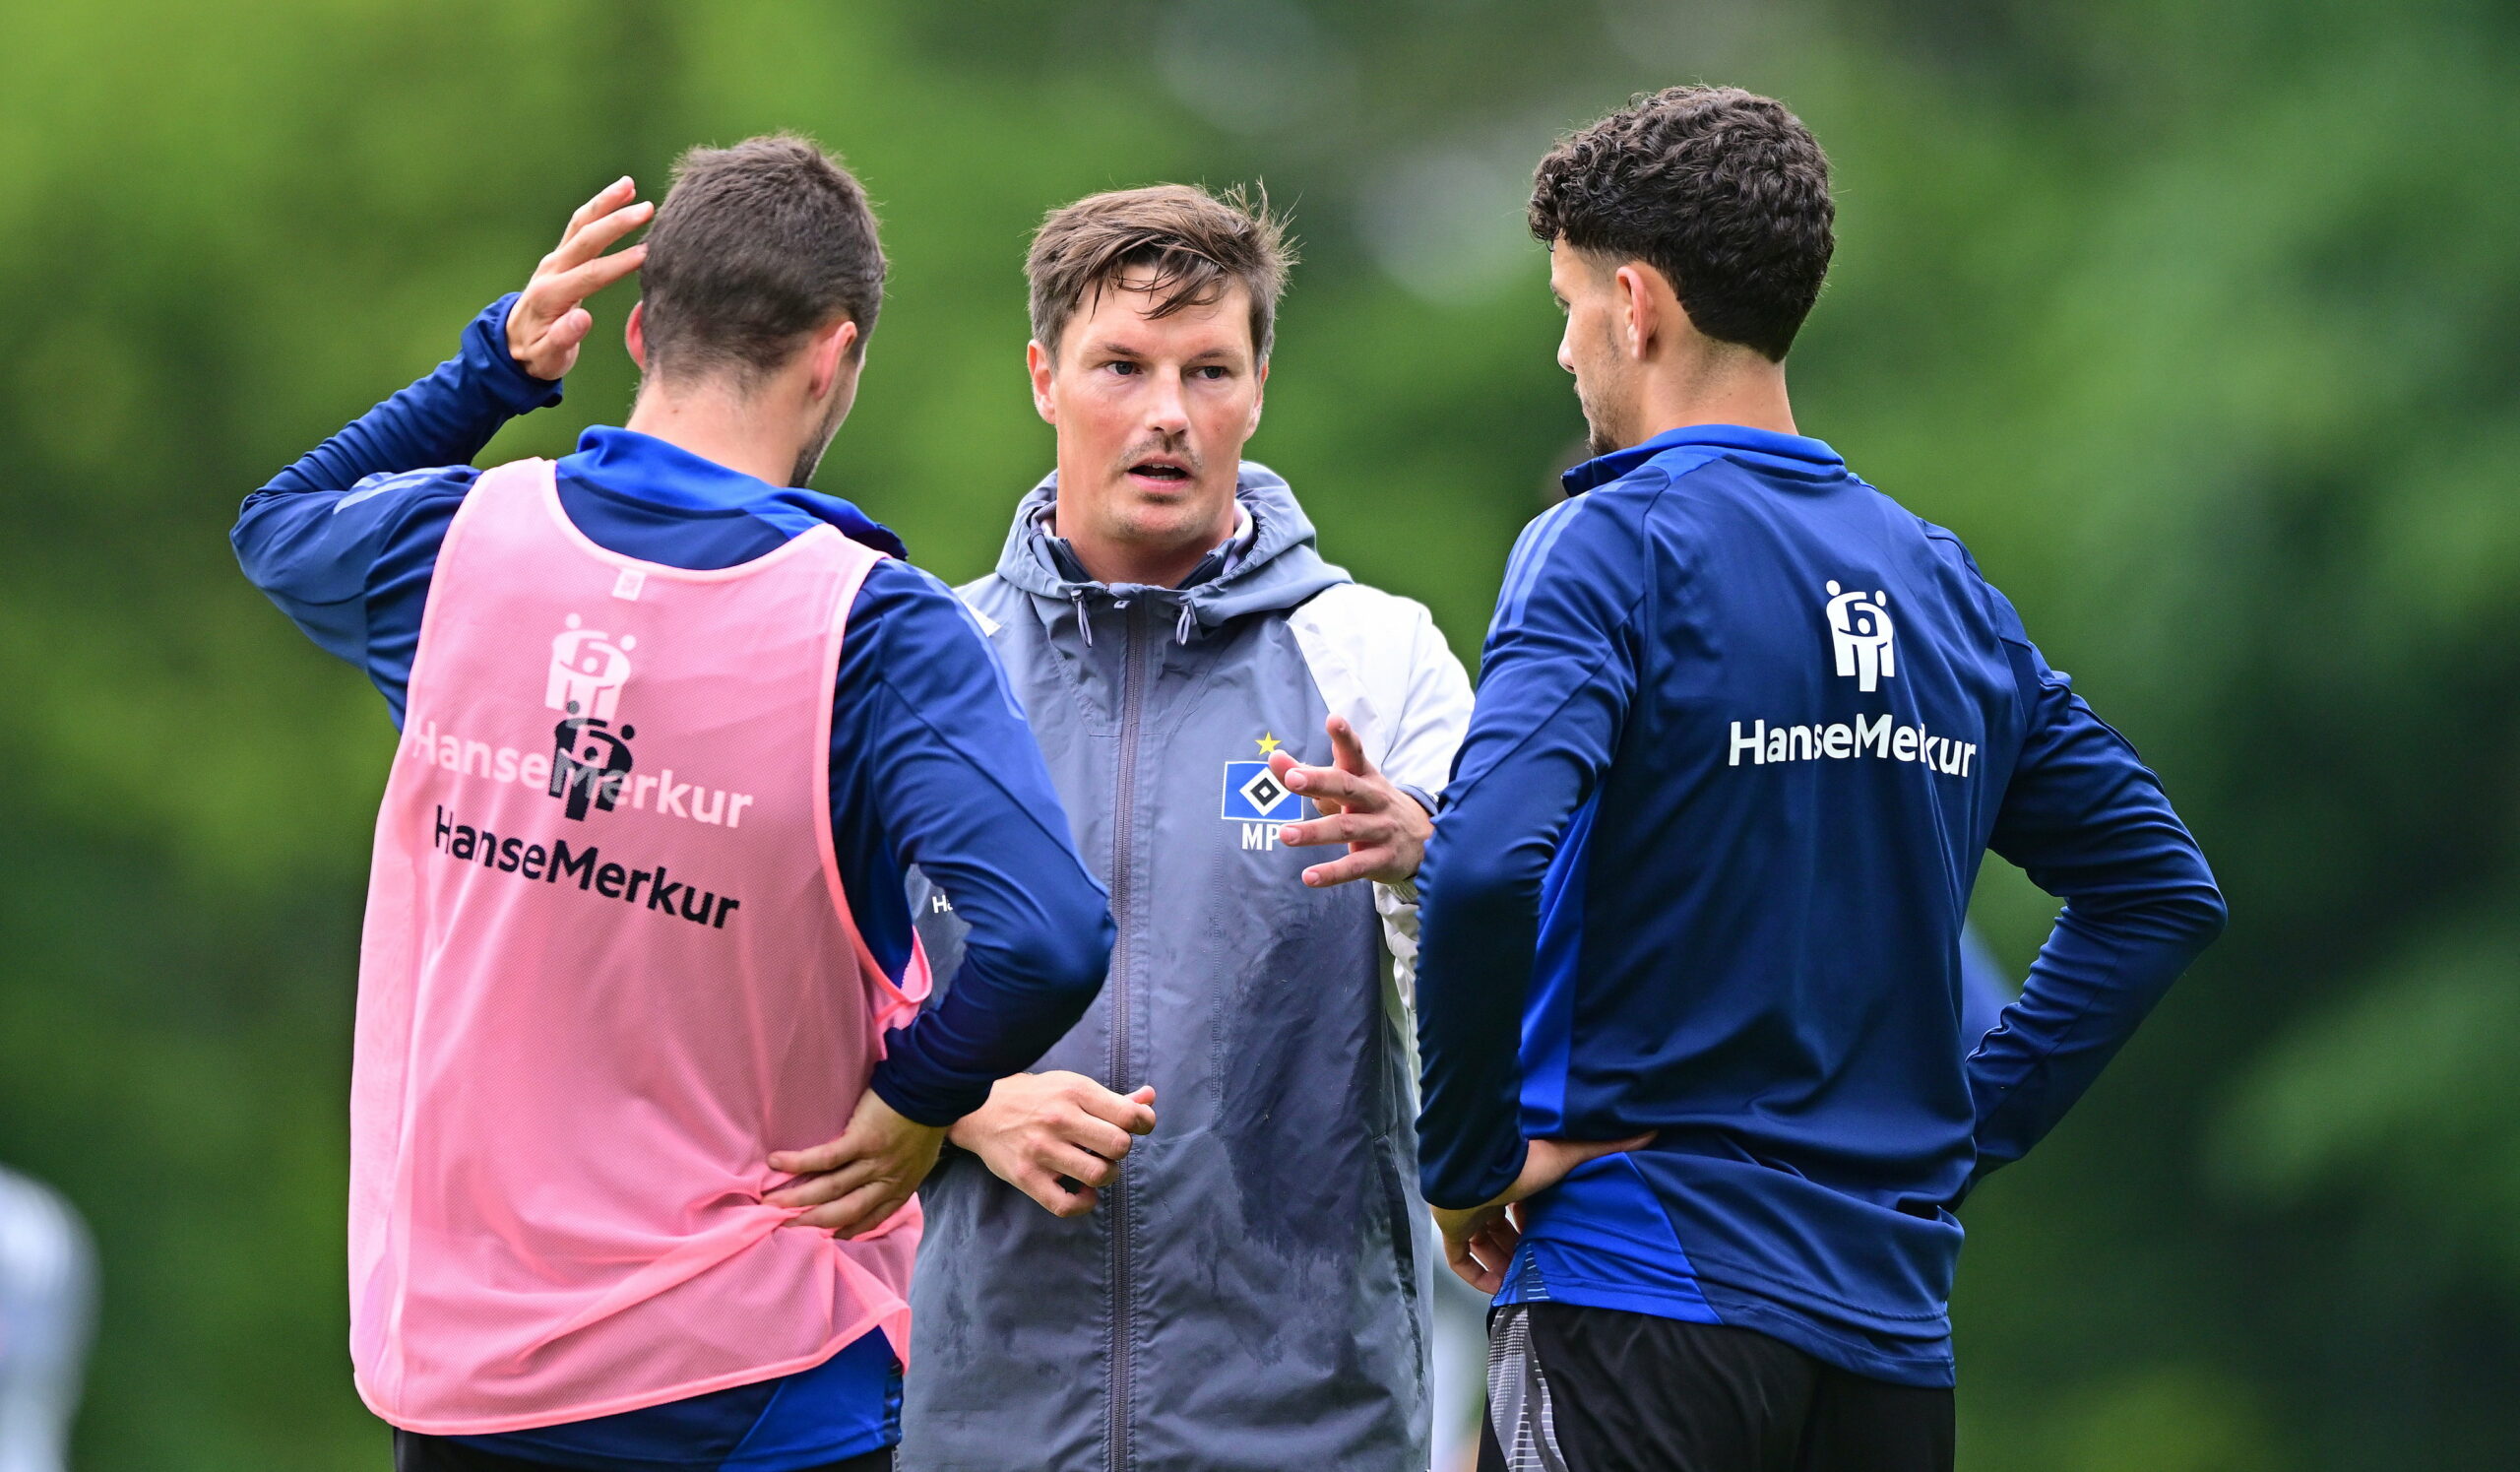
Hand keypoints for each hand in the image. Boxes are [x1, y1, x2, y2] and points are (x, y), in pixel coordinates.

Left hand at [506, 176, 652, 380]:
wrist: (512, 345)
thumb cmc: (536, 356)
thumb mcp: (547, 358)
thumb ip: (563, 340)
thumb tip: (583, 320)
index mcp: (550, 296)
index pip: (589, 275)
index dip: (618, 263)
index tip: (647, 254)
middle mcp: (550, 271)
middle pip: (585, 240)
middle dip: (616, 223)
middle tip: (647, 209)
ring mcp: (554, 260)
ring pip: (580, 224)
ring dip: (604, 203)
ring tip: (629, 184)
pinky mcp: (560, 257)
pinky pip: (580, 227)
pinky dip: (599, 208)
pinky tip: (619, 195)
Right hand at [765, 1088, 948, 1237]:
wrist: (933, 1088)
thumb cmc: (927, 1118)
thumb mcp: (920, 1157)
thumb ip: (900, 1173)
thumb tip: (879, 1180)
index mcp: (900, 1187)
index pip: (869, 1219)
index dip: (845, 1231)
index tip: (823, 1237)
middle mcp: (885, 1181)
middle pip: (842, 1211)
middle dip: (811, 1222)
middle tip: (785, 1228)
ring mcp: (873, 1162)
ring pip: (829, 1189)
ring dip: (797, 1198)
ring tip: (772, 1204)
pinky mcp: (861, 1140)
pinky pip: (824, 1158)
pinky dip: (797, 1162)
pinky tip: (776, 1163)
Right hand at [948, 1072, 1157, 1218]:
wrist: (980, 1110)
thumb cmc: (1036, 1097)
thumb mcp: (1073, 1086)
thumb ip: (1113, 1098)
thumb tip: (1150, 1098)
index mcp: (1074, 1092)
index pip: (1129, 1115)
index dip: (1143, 1124)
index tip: (1136, 1127)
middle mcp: (1059, 1119)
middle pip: (1119, 1146)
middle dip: (1121, 1150)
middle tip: (1108, 1148)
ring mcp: (1041, 1150)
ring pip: (1099, 1175)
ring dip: (1107, 1175)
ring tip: (1096, 1168)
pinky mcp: (1027, 1177)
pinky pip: (1066, 1205)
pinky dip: (1084, 1203)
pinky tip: (1083, 1191)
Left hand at [1268, 714, 1431, 887]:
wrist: (1425, 840)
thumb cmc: (1373, 806)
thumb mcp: (1347, 786)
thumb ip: (1308, 773)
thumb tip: (1273, 758)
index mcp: (1365, 777)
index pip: (1355, 753)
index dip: (1345, 737)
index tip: (1333, 720)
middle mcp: (1375, 799)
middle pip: (1347, 788)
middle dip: (1319, 782)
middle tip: (1292, 778)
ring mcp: (1381, 829)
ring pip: (1347, 829)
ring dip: (1315, 832)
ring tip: (1285, 834)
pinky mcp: (1383, 859)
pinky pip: (1356, 867)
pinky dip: (1332, 872)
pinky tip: (1309, 877)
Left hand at [1433, 1133, 1654, 1292]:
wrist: (1476, 1168)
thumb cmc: (1521, 1160)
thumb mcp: (1569, 1156)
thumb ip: (1604, 1149)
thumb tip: (1647, 1133)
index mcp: (1511, 1177)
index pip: (1523, 1204)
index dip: (1537, 1223)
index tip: (1552, 1238)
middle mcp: (1487, 1194)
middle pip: (1503, 1228)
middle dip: (1521, 1248)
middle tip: (1539, 1264)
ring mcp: (1466, 1212)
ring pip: (1484, 1245)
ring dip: (1503, 1264)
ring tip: (1523, 1282)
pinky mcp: (1451, 1229)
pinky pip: (1460, 1260)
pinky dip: (1477, 1276)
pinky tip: (1497, 1288)